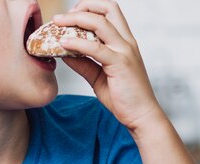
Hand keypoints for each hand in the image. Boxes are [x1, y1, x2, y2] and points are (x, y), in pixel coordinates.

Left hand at [53, 0, 163, 131]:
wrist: (142, 116)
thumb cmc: (124, 98)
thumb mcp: (98, 77)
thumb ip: (84, 64)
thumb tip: (64, 53)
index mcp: (124, 42)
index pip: (109, 11)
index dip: (89, 8)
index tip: (70, 17)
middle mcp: (126, 42)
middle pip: (107, 8)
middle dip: (82, 6)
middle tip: (62, 18)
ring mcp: (125, 51)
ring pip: (99, 23)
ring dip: (75, 19)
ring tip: (57, 24)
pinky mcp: (120, 64)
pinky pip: (95, 48)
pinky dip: (76, 43)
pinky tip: (63, 44)